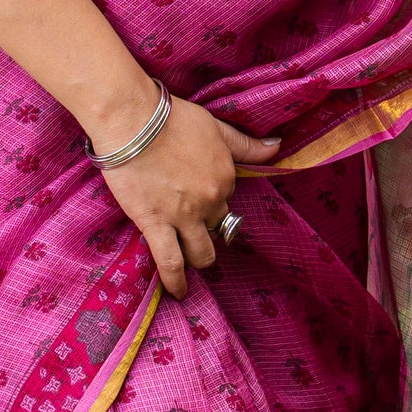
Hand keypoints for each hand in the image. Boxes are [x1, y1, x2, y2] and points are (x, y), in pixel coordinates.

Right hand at [91, 92, 280, 298]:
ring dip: (200, 259)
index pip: (226, 197)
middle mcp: (211, 200)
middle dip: (208, 227)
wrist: (133, 121)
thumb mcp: (216, 127)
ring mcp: (185, 216)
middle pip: (217, 226)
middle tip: (194, 226)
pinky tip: (179, 293)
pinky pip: (171, 262)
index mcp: (226, 175)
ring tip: (193, 263)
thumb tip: (278, 146)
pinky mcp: (156, 225)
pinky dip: (176, 281)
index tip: (198, 193)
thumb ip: (246, 144)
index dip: (212, 196)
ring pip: (202, 252)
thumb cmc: (171, 118)